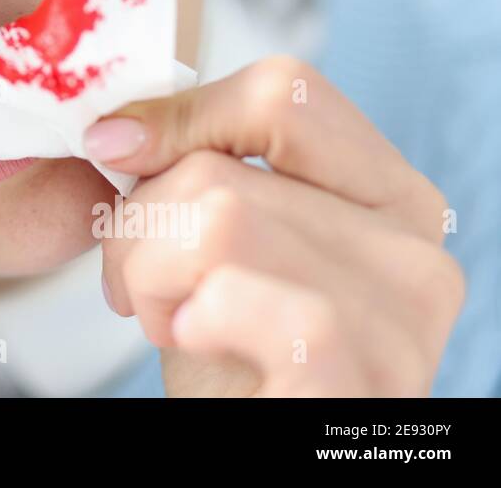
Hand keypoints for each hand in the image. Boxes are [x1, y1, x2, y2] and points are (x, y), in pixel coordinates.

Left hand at [88, 55, 464, 395]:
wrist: (257, 440)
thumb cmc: (234, 355)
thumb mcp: (214, 240)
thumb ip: (196, 166)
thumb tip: (114, 129)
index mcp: (389, 196)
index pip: (283, 90)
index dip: (178, 115)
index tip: (116, 151)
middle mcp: (415, 251)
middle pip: (218, 168)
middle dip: (138, 226)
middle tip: (139, 287)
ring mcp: (401, 322)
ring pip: (214, 221)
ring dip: (147, 275)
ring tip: (168, 320)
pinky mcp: (361, 380)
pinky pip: (239, 295)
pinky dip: (186, 315)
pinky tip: (195, 343)